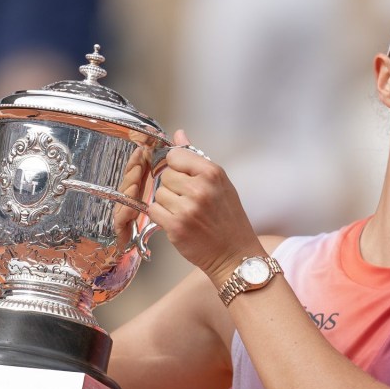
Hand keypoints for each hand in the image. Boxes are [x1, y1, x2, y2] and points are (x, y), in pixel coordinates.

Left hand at [148, 130, 262, 283]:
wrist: (235, 255)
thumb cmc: (229, 220)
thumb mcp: (220, 183)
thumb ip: (196, 158)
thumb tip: (179, 134)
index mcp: (212, 173)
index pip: (175, 155)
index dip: (176, 166)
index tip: (184, 177)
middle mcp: (200, 188)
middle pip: (165, 175)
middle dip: (173, 188)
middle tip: (189, 201)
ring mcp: (187, 208)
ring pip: (159, 194)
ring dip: (167, 203)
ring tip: (186, 213)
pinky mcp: (176, 226)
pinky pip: (154, 211)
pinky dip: (162, 217)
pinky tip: (178, 223)